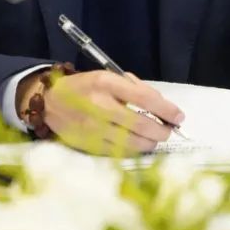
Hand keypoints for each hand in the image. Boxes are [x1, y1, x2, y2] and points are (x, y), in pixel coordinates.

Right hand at [21, 70, 184, 155]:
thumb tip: (162, 106)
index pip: (144, 98)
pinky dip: (134, 150)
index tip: (179, 116)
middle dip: (161, 130)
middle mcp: (99, 106)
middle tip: (169, 130)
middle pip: (141, 124)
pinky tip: (139, 144)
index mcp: (106, 83)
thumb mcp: (109, 77)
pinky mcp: (89, 145)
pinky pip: (119, 152)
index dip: (166, 109)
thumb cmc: (86, 87)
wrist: (50, 102)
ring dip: (150, 143)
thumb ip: (135, 89)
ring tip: (155, 138)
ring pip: (132, 143)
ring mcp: (93, 128)